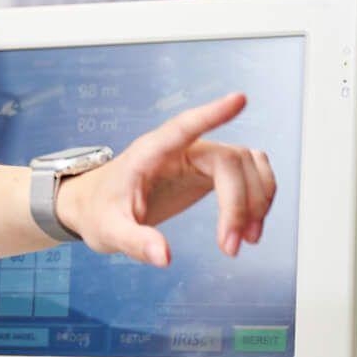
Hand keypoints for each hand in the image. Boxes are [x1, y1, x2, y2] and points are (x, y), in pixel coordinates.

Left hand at [55, 91, 275, 266]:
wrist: (97, 207)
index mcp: (150, 153)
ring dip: (257, 201)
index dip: (211, 114)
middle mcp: (180, 149)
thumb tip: (163, 257)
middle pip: (228, 160)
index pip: (183, 127)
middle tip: (232, 246)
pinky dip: (259, 197)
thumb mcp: (108, 231)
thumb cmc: (99, 211)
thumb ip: (134, 242)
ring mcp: (199, 158)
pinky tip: (250, 227)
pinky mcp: (210, 172)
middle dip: (239, 203)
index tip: (239, 99)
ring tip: (246, 241)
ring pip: (247, 164)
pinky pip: (250, 173)